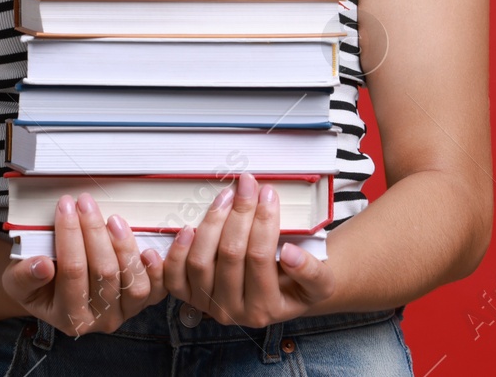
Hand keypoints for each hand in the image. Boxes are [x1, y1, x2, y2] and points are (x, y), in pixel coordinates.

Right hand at [2, 192, 168, 335]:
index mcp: (69, 317)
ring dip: (125, 247)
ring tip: (113, 218)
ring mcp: (125, 312)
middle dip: (94, 232)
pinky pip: (158, 289)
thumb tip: (42, 265)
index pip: (72, 271)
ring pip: (134, 283)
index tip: (65, 205)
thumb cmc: (37, 281)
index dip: (69, 236)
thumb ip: (25, 276)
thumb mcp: (17, 281)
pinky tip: (149, 246)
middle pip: (105, 273)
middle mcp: (100, 320)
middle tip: (85, 202)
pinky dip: (156, 269)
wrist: (56, 291)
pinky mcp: (144, 302)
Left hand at [163, 171, 334, 326]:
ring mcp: (208, 305)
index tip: (268, 192)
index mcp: (266, 309)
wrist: (279, 296)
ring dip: (212, 223)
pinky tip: (187, 227)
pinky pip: (175, 276)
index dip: (264, 221)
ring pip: (201, 262)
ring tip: (226, 197)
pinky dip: (177, 251)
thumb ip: (311, 271)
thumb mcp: (320, 283)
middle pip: (229, 254)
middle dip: (240, 213)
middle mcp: (234, 312)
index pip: (260, 257)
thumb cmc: (297, 284)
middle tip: (247, 185)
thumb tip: (290, 253)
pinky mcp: (189, 297)